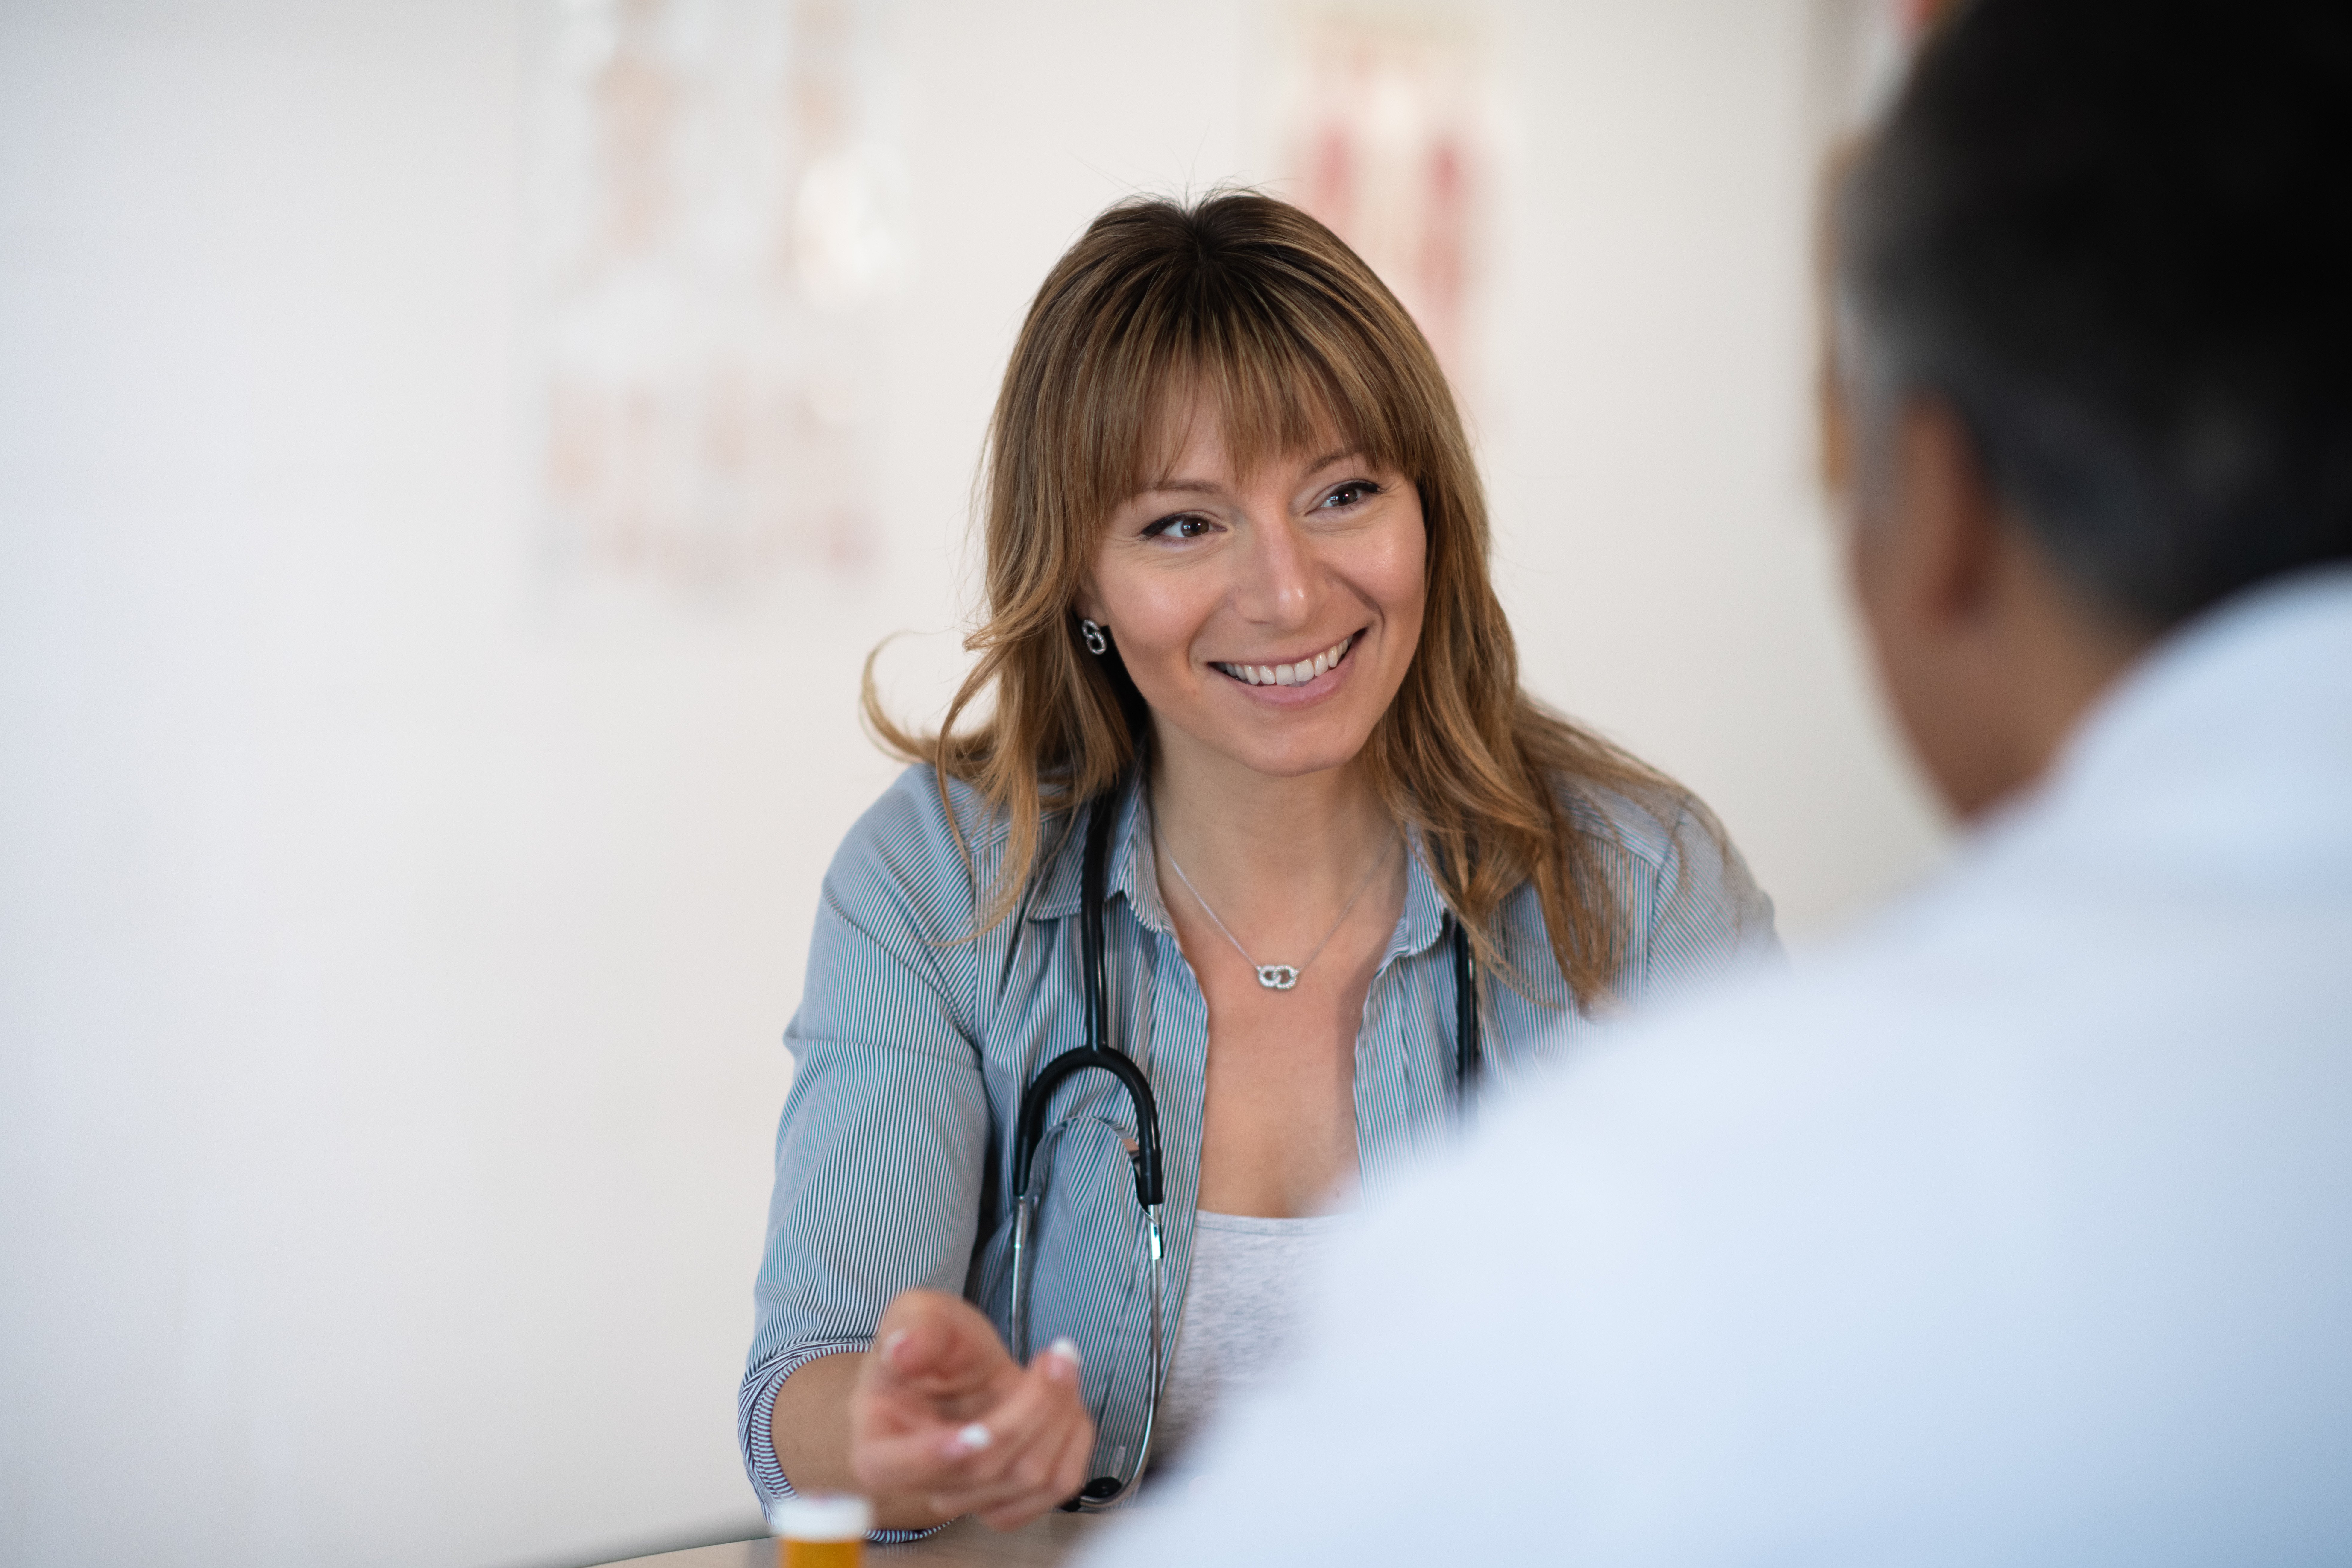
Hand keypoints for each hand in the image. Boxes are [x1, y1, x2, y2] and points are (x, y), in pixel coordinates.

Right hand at [848, 1288, 1095, 1529]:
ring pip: (1029, 1478)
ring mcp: (969, 1498)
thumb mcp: (918, 1314)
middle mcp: (922, 1484)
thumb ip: (914, 1329)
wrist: (956, 1364)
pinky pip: (1055, 1487)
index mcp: (878, 1447)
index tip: (979, 1429)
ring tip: (1062, 1365)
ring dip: (1060, 1416)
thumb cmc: (930, 1343)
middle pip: (985, 1467)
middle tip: (1057, 1353)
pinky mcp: (1009, 1499)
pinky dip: (1074, 1441)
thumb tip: (902, 1349)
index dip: (940, 1454)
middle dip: (1033, 1407)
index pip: (900, 1468)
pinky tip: (1069, 1400)